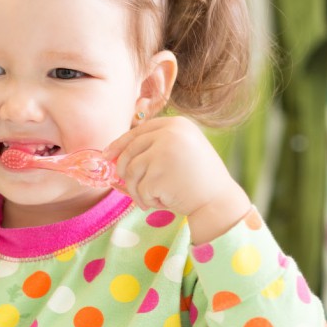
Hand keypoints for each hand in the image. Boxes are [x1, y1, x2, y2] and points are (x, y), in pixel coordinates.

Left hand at [103, 116, 250, 243]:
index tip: (108, 155)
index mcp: (177, 124)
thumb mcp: (181, 150)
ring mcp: (163, 153)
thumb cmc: (198, 179)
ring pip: (130, 172)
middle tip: (129, 186)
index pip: (139, 131)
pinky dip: (148, 200)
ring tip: (155, 197)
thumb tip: (115, 153)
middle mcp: (170, 134)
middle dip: (124, 170)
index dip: (120, 144)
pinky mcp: (159, 174)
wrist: (219, 201)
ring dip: (138, 190)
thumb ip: (155, 146)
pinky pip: (139, 190)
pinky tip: (166, 201)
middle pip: (130, 151)